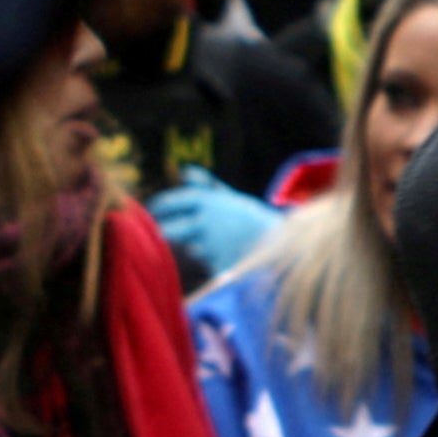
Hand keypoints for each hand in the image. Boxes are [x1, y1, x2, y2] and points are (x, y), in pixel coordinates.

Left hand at [147, 167, 283, 281]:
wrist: (286, 246)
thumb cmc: (255, 220)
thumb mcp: (233, 198)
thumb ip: (207, 185)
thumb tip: (184, 170)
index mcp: (206, 200)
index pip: (168, 203)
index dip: (157, 207)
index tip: (151, 211)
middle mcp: (205, 221)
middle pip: (168, 230)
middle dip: (164, 231)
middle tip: (162, 232)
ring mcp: (211, 245)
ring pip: (189, 248)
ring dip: (193, 246)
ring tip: (209, 244)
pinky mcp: (218, 266)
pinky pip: (206, 263)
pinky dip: (212, 260)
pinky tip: (226, 256)